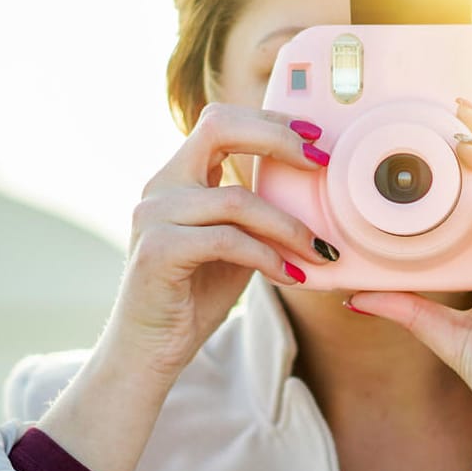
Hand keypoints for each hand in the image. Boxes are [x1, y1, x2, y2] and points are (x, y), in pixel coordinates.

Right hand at [105, 102, 332, 386]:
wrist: (150, 349)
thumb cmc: (195, 295)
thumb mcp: (235, 243)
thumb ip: (256, 213)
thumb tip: (314, 190)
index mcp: (179, 176)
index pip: (220, 121)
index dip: (269, 121)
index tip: (315, 138)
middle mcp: (161, 185)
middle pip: (218, 129)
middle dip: (277, 139)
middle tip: (321, 164)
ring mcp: (154, 215)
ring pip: (236, 200)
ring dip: (288, 226)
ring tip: (320, 251)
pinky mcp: (157, 250)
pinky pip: (227, 241)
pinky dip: (267, 257)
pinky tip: (291, 277)